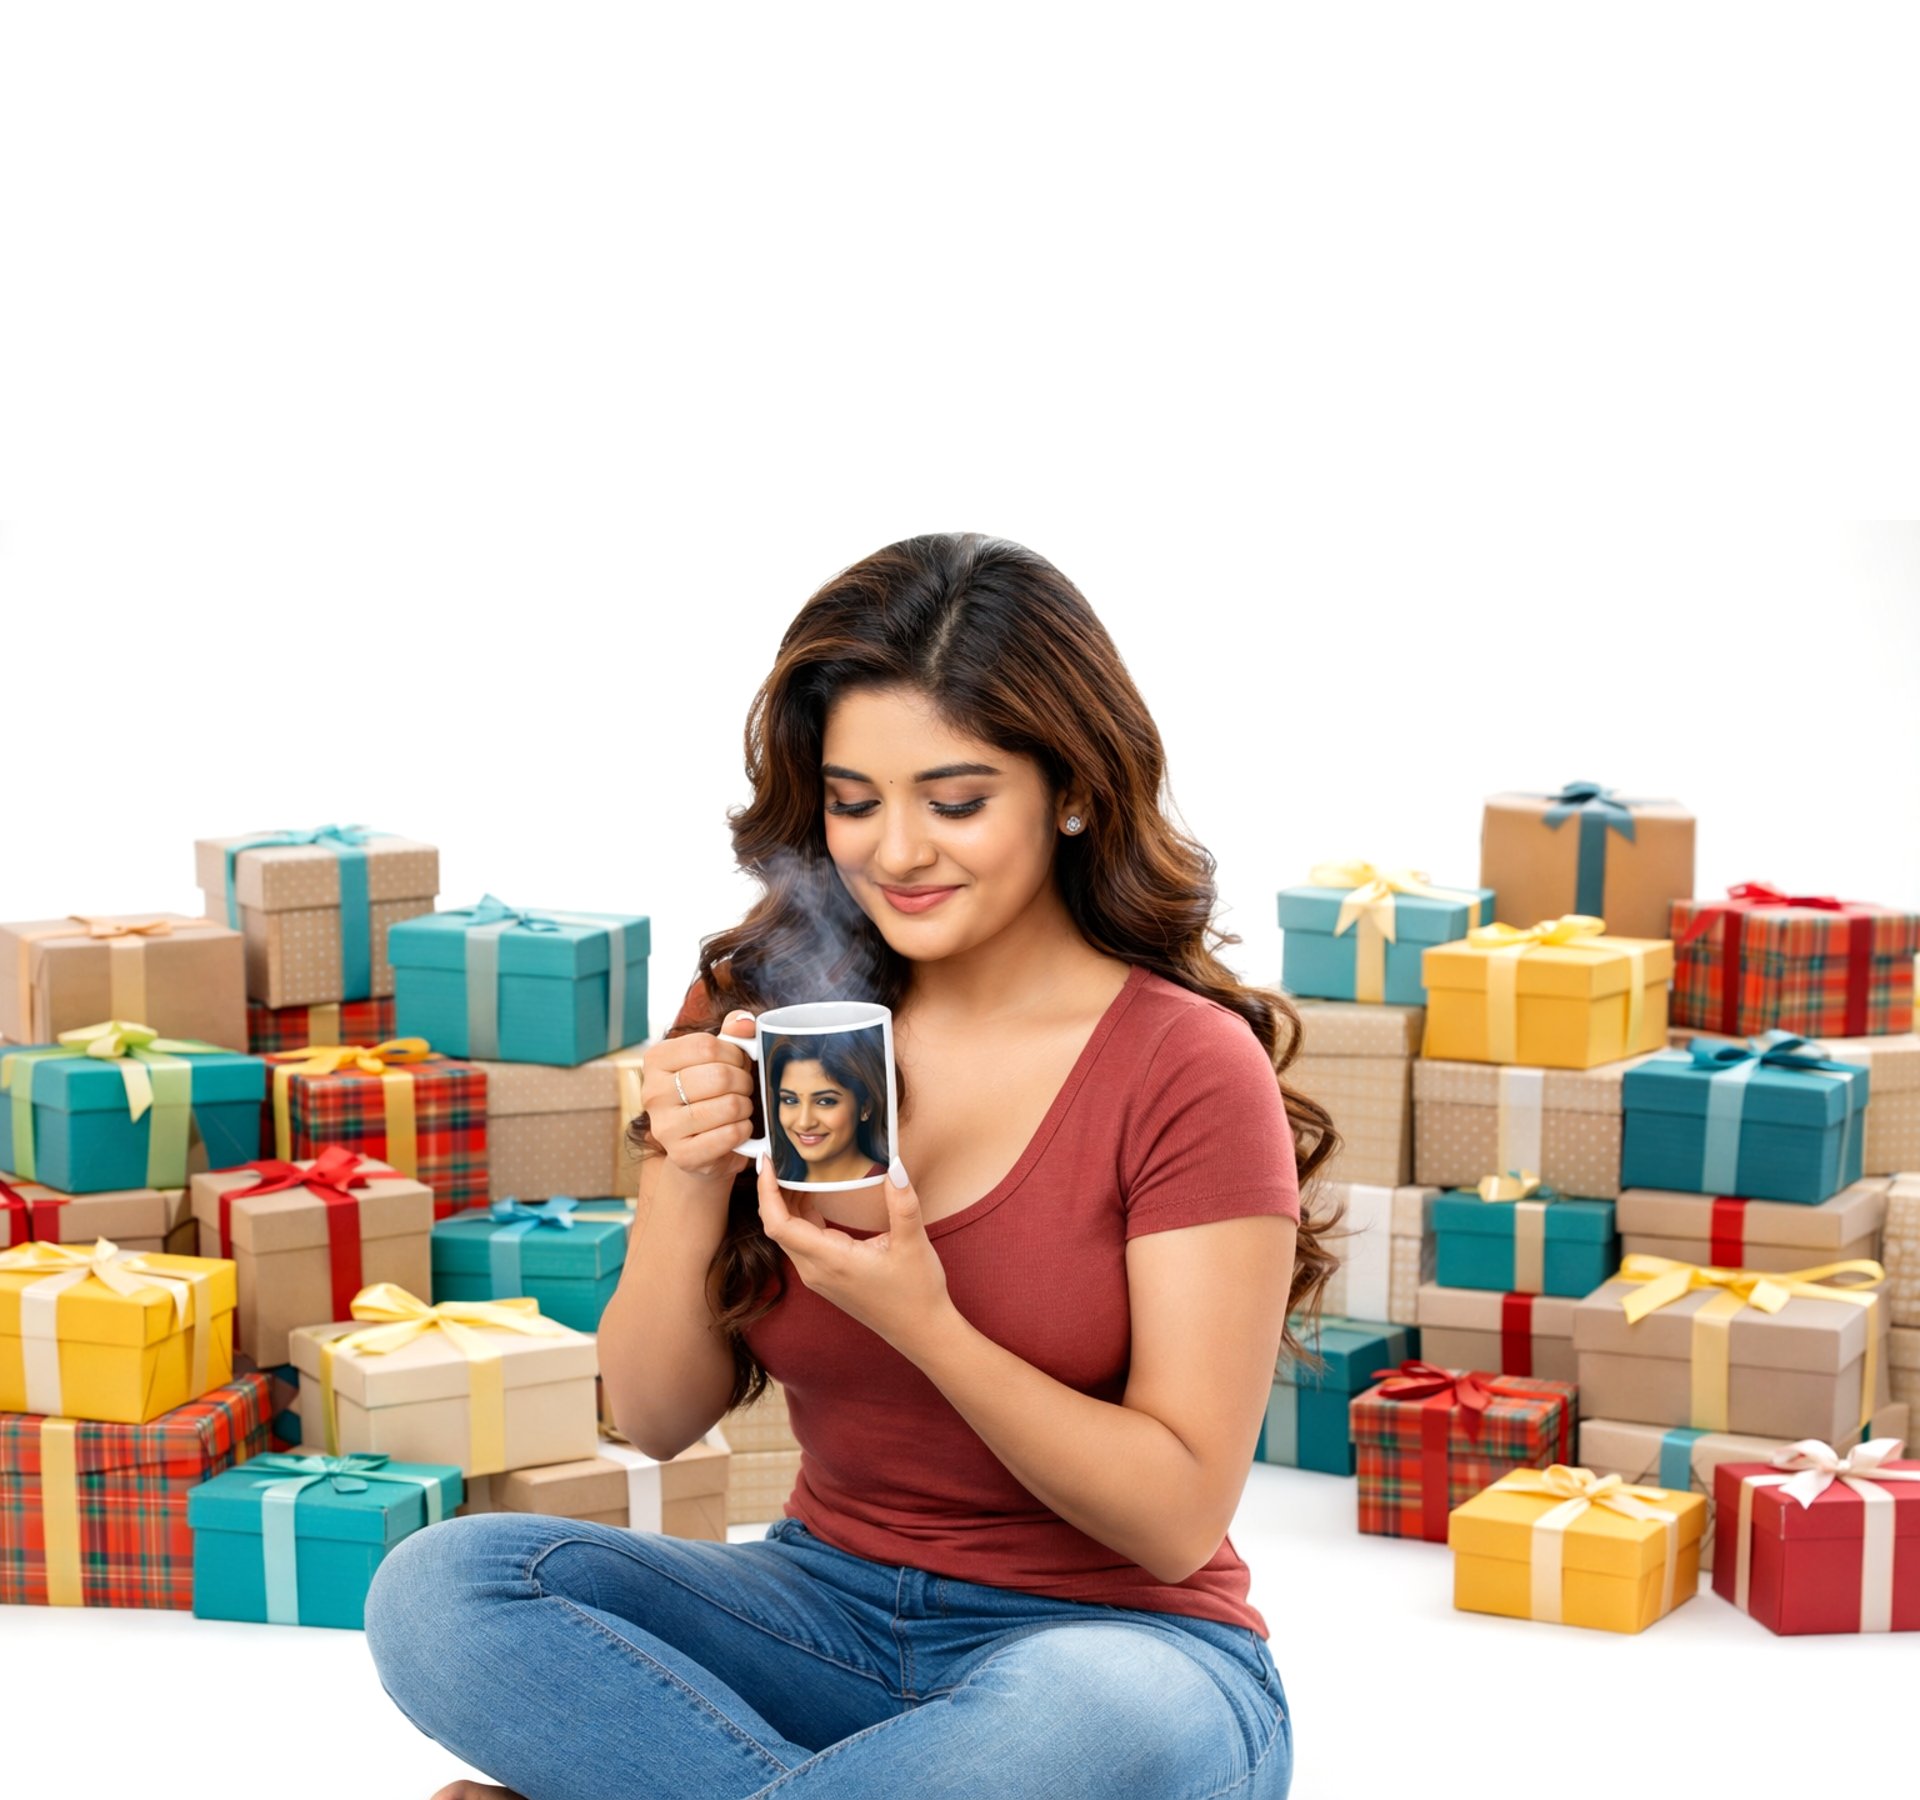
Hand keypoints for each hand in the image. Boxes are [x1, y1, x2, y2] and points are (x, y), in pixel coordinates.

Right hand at [643, 1010, 758, 1180]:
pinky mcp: (682, 1155)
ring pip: (728, 1106)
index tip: (738, 1063)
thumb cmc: (710, 1094)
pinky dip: (744, 1130)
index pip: (706, 1045)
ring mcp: (664, 1127)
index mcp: (656, 1060)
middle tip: (743, 1088)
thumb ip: (732, 1034)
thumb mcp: (718, 1058)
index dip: (734, 1053)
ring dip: (745, 1106)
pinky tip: (739, 1128)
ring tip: (740, 1108)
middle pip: (719, 1076)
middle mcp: (652, 1092)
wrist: (700, 1148)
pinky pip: (730, 1135)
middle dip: (743, 1081)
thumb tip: (744, 1021)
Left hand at [756, 1154, 953, 1353]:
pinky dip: (800, 1217)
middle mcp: (815, 1270)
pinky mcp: (825, 1277)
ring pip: (788, 1235)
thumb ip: (902, 1202)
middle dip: (773, 1191)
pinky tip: (813, 1196)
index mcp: (830, 1260)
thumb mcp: (912, 1243)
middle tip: (780, 1157)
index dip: (766, 1192)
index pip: (778, 1225)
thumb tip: (895, 1165)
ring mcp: (818, 1276)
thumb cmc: (916, 1292)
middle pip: (776, 1227)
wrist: (920, 1331)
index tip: (767, 1163)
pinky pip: (802, 1242)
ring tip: (796, 1170)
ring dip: (786, 1203)